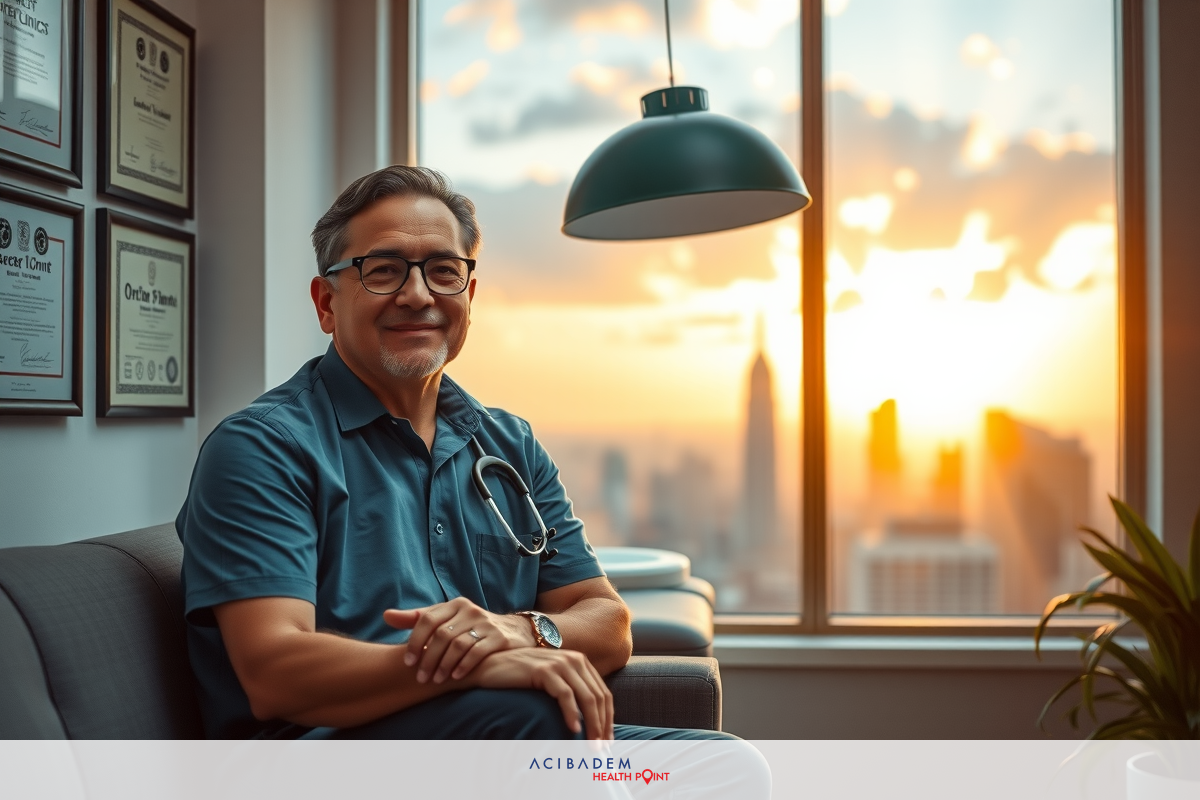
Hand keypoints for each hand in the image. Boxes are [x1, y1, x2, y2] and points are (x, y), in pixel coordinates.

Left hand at [383, 597, 533, 683]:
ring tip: (436, 681)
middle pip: (441, 635)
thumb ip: (417, 619)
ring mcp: (485, 623)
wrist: (514, 632)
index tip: (407, 662)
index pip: (427, 620)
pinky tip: (455, 677)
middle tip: (420, 678)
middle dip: (428, 658)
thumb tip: (386, 616)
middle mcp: (469, 610)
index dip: (414, 641)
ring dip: (444, 665)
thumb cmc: (471, 629)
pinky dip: (464, 665)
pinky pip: (478, 652)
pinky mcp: (499, 637)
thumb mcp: (447, 620)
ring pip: (458, 645)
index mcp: (454, 604)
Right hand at [471, 648, 614, 739]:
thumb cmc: (522, 678)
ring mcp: (560, 663)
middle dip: (603, 725)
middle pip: (598, 697)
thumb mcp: (552, 681)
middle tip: (601, 749)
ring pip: (587, 697)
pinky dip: (572, 714)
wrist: (491, 666)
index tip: (607, 741)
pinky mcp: (545, 670)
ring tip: (591, 745)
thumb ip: (571, 690)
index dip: (608, 719)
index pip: (603, 693)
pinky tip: (573, 730)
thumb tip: (590, 721)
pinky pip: (565, 695)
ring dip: (592, 724)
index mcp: (580, 662)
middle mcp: (574, 659)